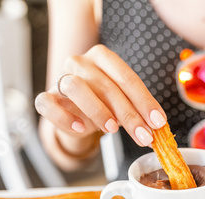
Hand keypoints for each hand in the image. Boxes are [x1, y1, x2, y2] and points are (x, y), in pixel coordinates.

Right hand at [35, 44, 166, 146]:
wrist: (75, 113)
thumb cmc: (103, 103)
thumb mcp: (124, 103)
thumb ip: (139, 110)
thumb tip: (158, 127)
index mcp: (102, 57)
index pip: (126, 77)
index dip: (144, 101)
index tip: (158, 122)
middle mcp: (80, 63)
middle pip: (106, 85)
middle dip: (129, 114)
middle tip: (143, 135)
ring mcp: (60, 78)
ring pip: (76, 87)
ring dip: (98, 110)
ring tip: (112, 129)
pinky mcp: (46, 97)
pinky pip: (48, 103)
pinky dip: (64, 117)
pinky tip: (81, 128)